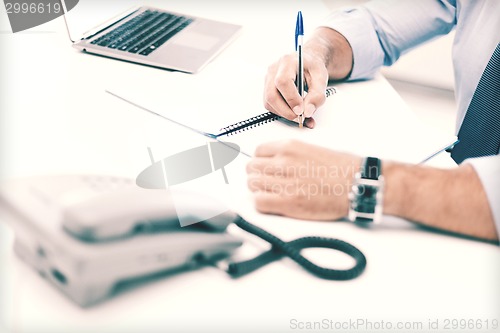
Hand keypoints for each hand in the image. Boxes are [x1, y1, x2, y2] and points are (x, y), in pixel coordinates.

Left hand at [246, 140, 361, 219]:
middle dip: (258, 176)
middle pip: (251, 168)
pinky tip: (275, 204)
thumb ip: (289, 154)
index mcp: (289, 146)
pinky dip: (262, 204)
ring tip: (274, 194)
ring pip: (251, 184)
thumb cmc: (342, 169)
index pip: (257, 152)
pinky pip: (258, 202)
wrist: (358, 184)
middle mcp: (283, 162)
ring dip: (259, 190)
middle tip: (269, 183)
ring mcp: (284, 182)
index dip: (261, 162)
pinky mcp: (287, 202)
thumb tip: (273, 162)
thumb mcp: (312, 149)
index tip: (266, 169)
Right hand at [263, 52, 328, 128]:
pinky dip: (281, 112)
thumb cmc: (312, 68)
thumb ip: (317, 95)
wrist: (306, 63)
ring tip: (299, 115)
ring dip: (283, 113)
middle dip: (286, 111)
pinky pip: (269, 104)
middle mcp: (273, 70)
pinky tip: (293, 111)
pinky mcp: (267, 88)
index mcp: (287, 61)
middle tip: (300, 117)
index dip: (291, 98)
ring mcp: (267, 79)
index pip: (283, 81)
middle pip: (272, 95)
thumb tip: (307, 112)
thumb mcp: (321, 78)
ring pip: (269, 102)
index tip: (301, 110)